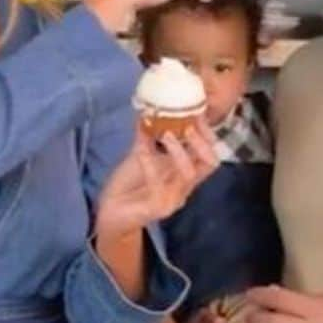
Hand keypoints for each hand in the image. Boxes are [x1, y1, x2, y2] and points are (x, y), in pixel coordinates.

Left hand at [92, 119, 219, 243]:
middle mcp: (185, 186)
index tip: (195, 112)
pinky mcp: (157, 208)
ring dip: (178, 150)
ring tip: (166, 134)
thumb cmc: (128, 184)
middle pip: (210, 163)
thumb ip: (148, 136)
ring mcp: (173, 199)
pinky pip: (159, 184)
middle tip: (186, 125)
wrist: (111, 213)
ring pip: (189, 173)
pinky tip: (140, 152)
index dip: (206, 132)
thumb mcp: (141, 154)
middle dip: (201, 141)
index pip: (209, 152)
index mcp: (185, 173)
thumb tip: (148, 110)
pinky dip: (150, 164)